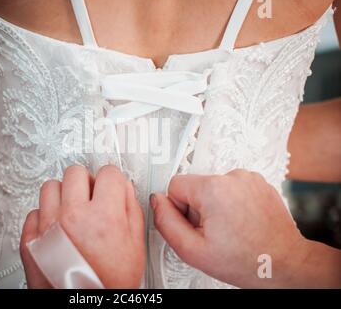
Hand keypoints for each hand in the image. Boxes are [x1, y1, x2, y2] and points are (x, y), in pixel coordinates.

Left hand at [20, 165, 145, 288]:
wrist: (83, 306)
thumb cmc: (107, 285)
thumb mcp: (135, 246)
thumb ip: (132, 210)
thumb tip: (124, 189)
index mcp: (103, 217)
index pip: (109, 173)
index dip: (113, 179)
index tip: (110, 185)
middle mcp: (73, 217)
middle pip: (75, 172)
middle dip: (87, 180)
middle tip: (91, 193)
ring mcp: (47, 227)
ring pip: (50, 186)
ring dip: (64, 194)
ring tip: (71, 208)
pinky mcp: (29, 240)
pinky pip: (34, 211)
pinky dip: (45, 216)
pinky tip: (57, 227)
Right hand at [152, 169, 340, 287]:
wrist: (283, 263)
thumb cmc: (245, 260)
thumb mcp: (192, 249)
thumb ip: (165, 221)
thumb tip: (157, 201)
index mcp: (213, 189)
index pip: (175, 185)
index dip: (180, 209)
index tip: (196, 225)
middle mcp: (232, 177)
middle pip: (195, 186)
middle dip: (198, 208)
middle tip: (215, 231)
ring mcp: (248, 178)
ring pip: (213, 187)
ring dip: (216, 205)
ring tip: (230, 228)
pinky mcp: (259, 182)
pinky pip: (231, 187)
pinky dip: (232, 202)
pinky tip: (241, 221)